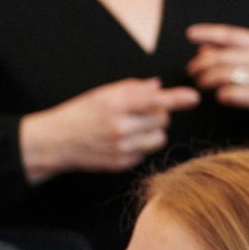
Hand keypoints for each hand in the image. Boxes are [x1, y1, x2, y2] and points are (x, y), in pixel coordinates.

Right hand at [19, 78, 199, 183]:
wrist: (54, 142)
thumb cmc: (79, 113)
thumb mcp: (101, 94)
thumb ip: (131, 88)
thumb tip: (157, 86)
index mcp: (115, 104)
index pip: (154, 100)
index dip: (177, 98)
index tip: (194, 97)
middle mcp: (120, 126)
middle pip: (162, 119)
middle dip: (158, 114)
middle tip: (140, 112)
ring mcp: (121, 147)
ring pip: (159, 138)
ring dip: (153, 131)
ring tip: (133, 127)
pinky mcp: (122, 163)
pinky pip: (146, 153)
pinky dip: (140, 146)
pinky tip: (122, 141)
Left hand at [186, 24, 248, 146]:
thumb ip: (230, 52)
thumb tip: (202, 48)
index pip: (229, 34)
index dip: (207, 32)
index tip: (190, 34)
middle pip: (219, 57)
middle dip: (200, 64)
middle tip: (192, 71)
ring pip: (222, 75)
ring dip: (206, 80)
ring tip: (202, 84)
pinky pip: (230, 94)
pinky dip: (221, 95)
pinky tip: (222, 96)